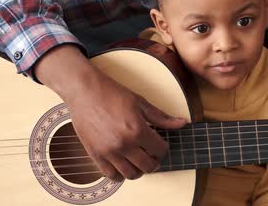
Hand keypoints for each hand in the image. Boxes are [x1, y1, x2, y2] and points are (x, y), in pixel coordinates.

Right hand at [35, 45, 186, 180]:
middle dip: (154, 161)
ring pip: (131, 174)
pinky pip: (111, 175)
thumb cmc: (113, 94)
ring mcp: (108, 151)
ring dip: (139, 169)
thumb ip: (162, 117)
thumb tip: (182, 123)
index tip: (161, 144)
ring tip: (138, 159)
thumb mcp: (141, 103)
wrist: (85, 91)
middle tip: (152, 154)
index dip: (164, 148)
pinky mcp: (95, 154)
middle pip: (148, 166)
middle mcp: (123, 144)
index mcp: (137, 130)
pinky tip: (123, 163)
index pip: (160, 150)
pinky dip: (120, 173)